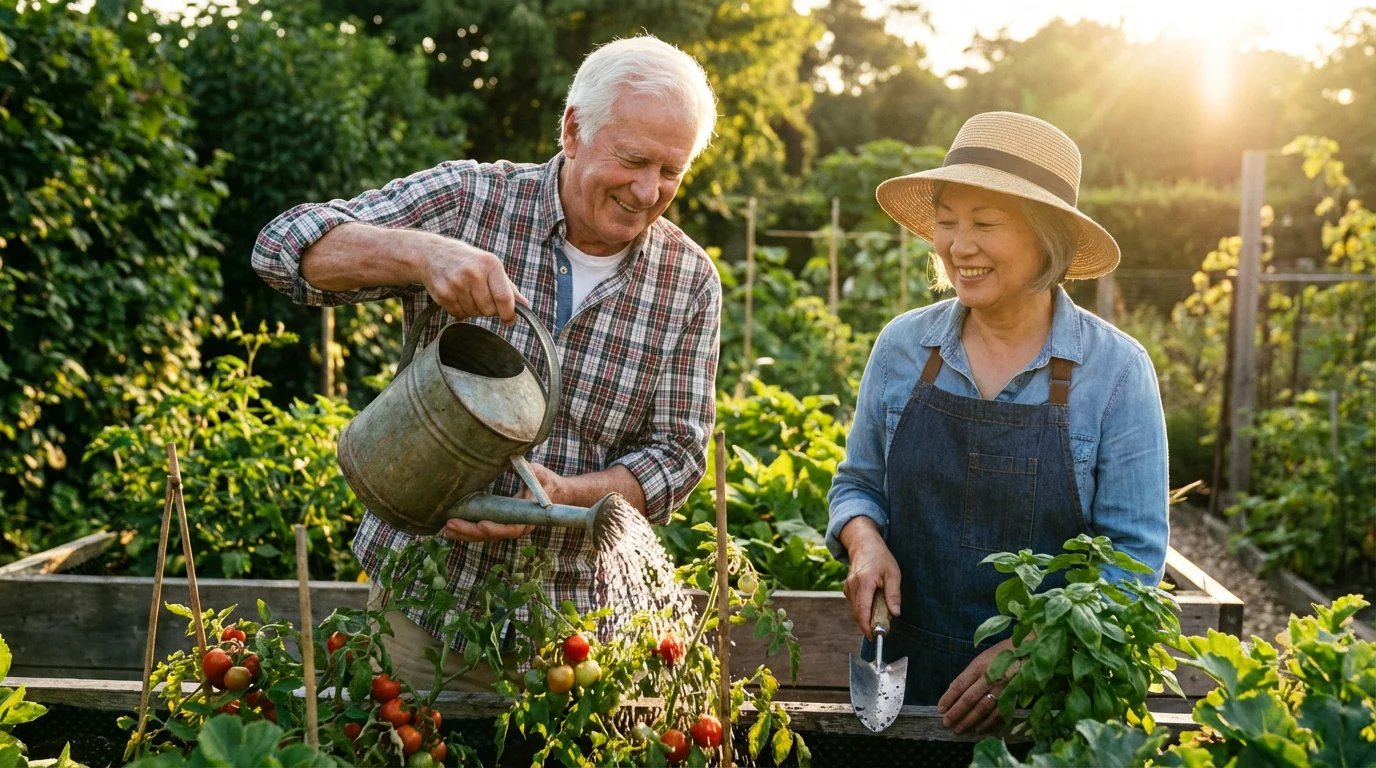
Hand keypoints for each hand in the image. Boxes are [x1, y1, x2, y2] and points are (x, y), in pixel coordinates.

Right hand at [421, 239, 527, 324]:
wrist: (432, 254)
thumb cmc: (468, 261)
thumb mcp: (490, 266)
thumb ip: (508, 287)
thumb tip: (525, 304)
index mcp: (490, 264)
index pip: (504, 298)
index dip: (509, 313)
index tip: (509, 319)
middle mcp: (473, 273)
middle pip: (489, 310)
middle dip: (489, 310)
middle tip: (483, 298)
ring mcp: (456, 284)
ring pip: (474, 314)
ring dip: (474, 310)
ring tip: (468, 294)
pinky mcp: (443, 294)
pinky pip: (459, 315)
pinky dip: (461, 311)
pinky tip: (458, 296)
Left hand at [440, 462, 565, 542]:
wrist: (558, 493)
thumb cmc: (548, 481)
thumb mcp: (538, 472)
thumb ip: (525, 469)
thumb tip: (509, 458)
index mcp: (528, 515)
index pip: (512, 527)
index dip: (496, 528)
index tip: (481, 524)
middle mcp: (518, 526)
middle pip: (492, 534)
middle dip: (470, 531)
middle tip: (450, 524)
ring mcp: (509, 526)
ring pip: (485, 536)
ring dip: (465, 533)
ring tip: (445, 528)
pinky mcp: (502, 524)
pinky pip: (484, 531)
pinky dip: (468, 530)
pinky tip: (452, 528)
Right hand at [839, 518, 901, 639]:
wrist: (863, 544)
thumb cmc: (880, 557)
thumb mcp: (893, 574)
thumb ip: (894, 594)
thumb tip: (895, 613)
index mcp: (864, 583)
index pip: (862, 612)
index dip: (867, 627)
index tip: (875, 637)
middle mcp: (852, 587)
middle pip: (858, 614)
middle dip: (870, 624)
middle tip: (884, 627)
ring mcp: (848, 588)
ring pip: (857, 610)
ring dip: (868, 616)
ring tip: (882, 608)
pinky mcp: (847, 589)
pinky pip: (856, 604)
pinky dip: (865, 608)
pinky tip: (874, 601)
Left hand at [937, 638, 1017, 733]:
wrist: (1030, 651)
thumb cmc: (1001, 654)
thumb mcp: (982, 658)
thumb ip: (969, 675)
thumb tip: (953, 690)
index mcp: (979, 666)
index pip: (959, 684)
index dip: (949, 698)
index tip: (940, 709)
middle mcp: (989, 677)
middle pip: (969, 698)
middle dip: (956, 712)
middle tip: (946, 723)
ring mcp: (1002, 688)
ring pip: (982, 708)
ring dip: (969, 720)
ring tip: (959, 729)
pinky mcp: (1013, 696)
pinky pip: (998, 713)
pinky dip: (987, 722)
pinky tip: (978, 728)